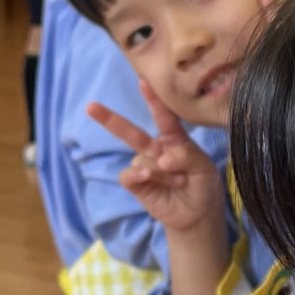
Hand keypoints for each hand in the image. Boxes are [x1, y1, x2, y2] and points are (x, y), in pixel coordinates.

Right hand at [89, 92, 226, 234]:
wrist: (197, 214)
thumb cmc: (202, 185)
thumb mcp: (204, 167)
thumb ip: (186, 155)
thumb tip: (162, 158)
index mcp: (173, 139)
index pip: (163, 116)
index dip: (153, 99)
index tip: (143, 80)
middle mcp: (155, 149)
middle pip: (130, 132)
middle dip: (109, 119)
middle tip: (90, 106)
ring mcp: (144, 165)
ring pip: (142, 160)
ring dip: (163, 172)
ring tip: (179, 182)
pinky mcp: (136, 183)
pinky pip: (129, 175)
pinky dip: (137, 174)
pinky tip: (147, 176)